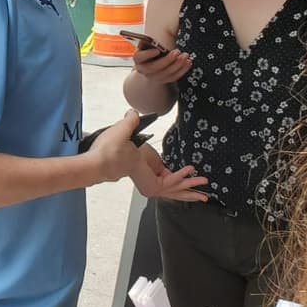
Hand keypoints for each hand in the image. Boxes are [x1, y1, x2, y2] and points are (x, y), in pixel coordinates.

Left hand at [94, 111, 208, 201]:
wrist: (101, 159)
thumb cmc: (108, 147)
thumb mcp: (125, 130)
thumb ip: (132, 121)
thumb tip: (133, 112)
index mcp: (145, 169)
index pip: (166, 177)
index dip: (179, 176)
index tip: (191, 172)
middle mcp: (149, 179)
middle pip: (174, 189)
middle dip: (191, 190)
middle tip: (205, 194)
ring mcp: (150, 185)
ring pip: (176, 188)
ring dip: (191, 184)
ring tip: (205, 182)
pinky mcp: (151, 186)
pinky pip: (171, 182)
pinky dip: (181, 177)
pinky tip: (190, 171)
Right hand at [131, 43, 192, 84]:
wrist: (153, 60)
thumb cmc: (152, 48)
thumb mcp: (151, 42)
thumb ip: (155, 41)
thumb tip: (163, 37)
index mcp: (138, 58)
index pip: (139, 57)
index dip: (148, 55)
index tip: (157, 50)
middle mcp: (143, 69)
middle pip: (154, 67)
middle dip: (167, 60)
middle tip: (177, 52)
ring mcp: (153, 76)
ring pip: (165, 74)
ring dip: (177, 65)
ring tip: (185, 56)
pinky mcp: (163, 80)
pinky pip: (173, 77)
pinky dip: (182, 70)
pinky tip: (188, 62)